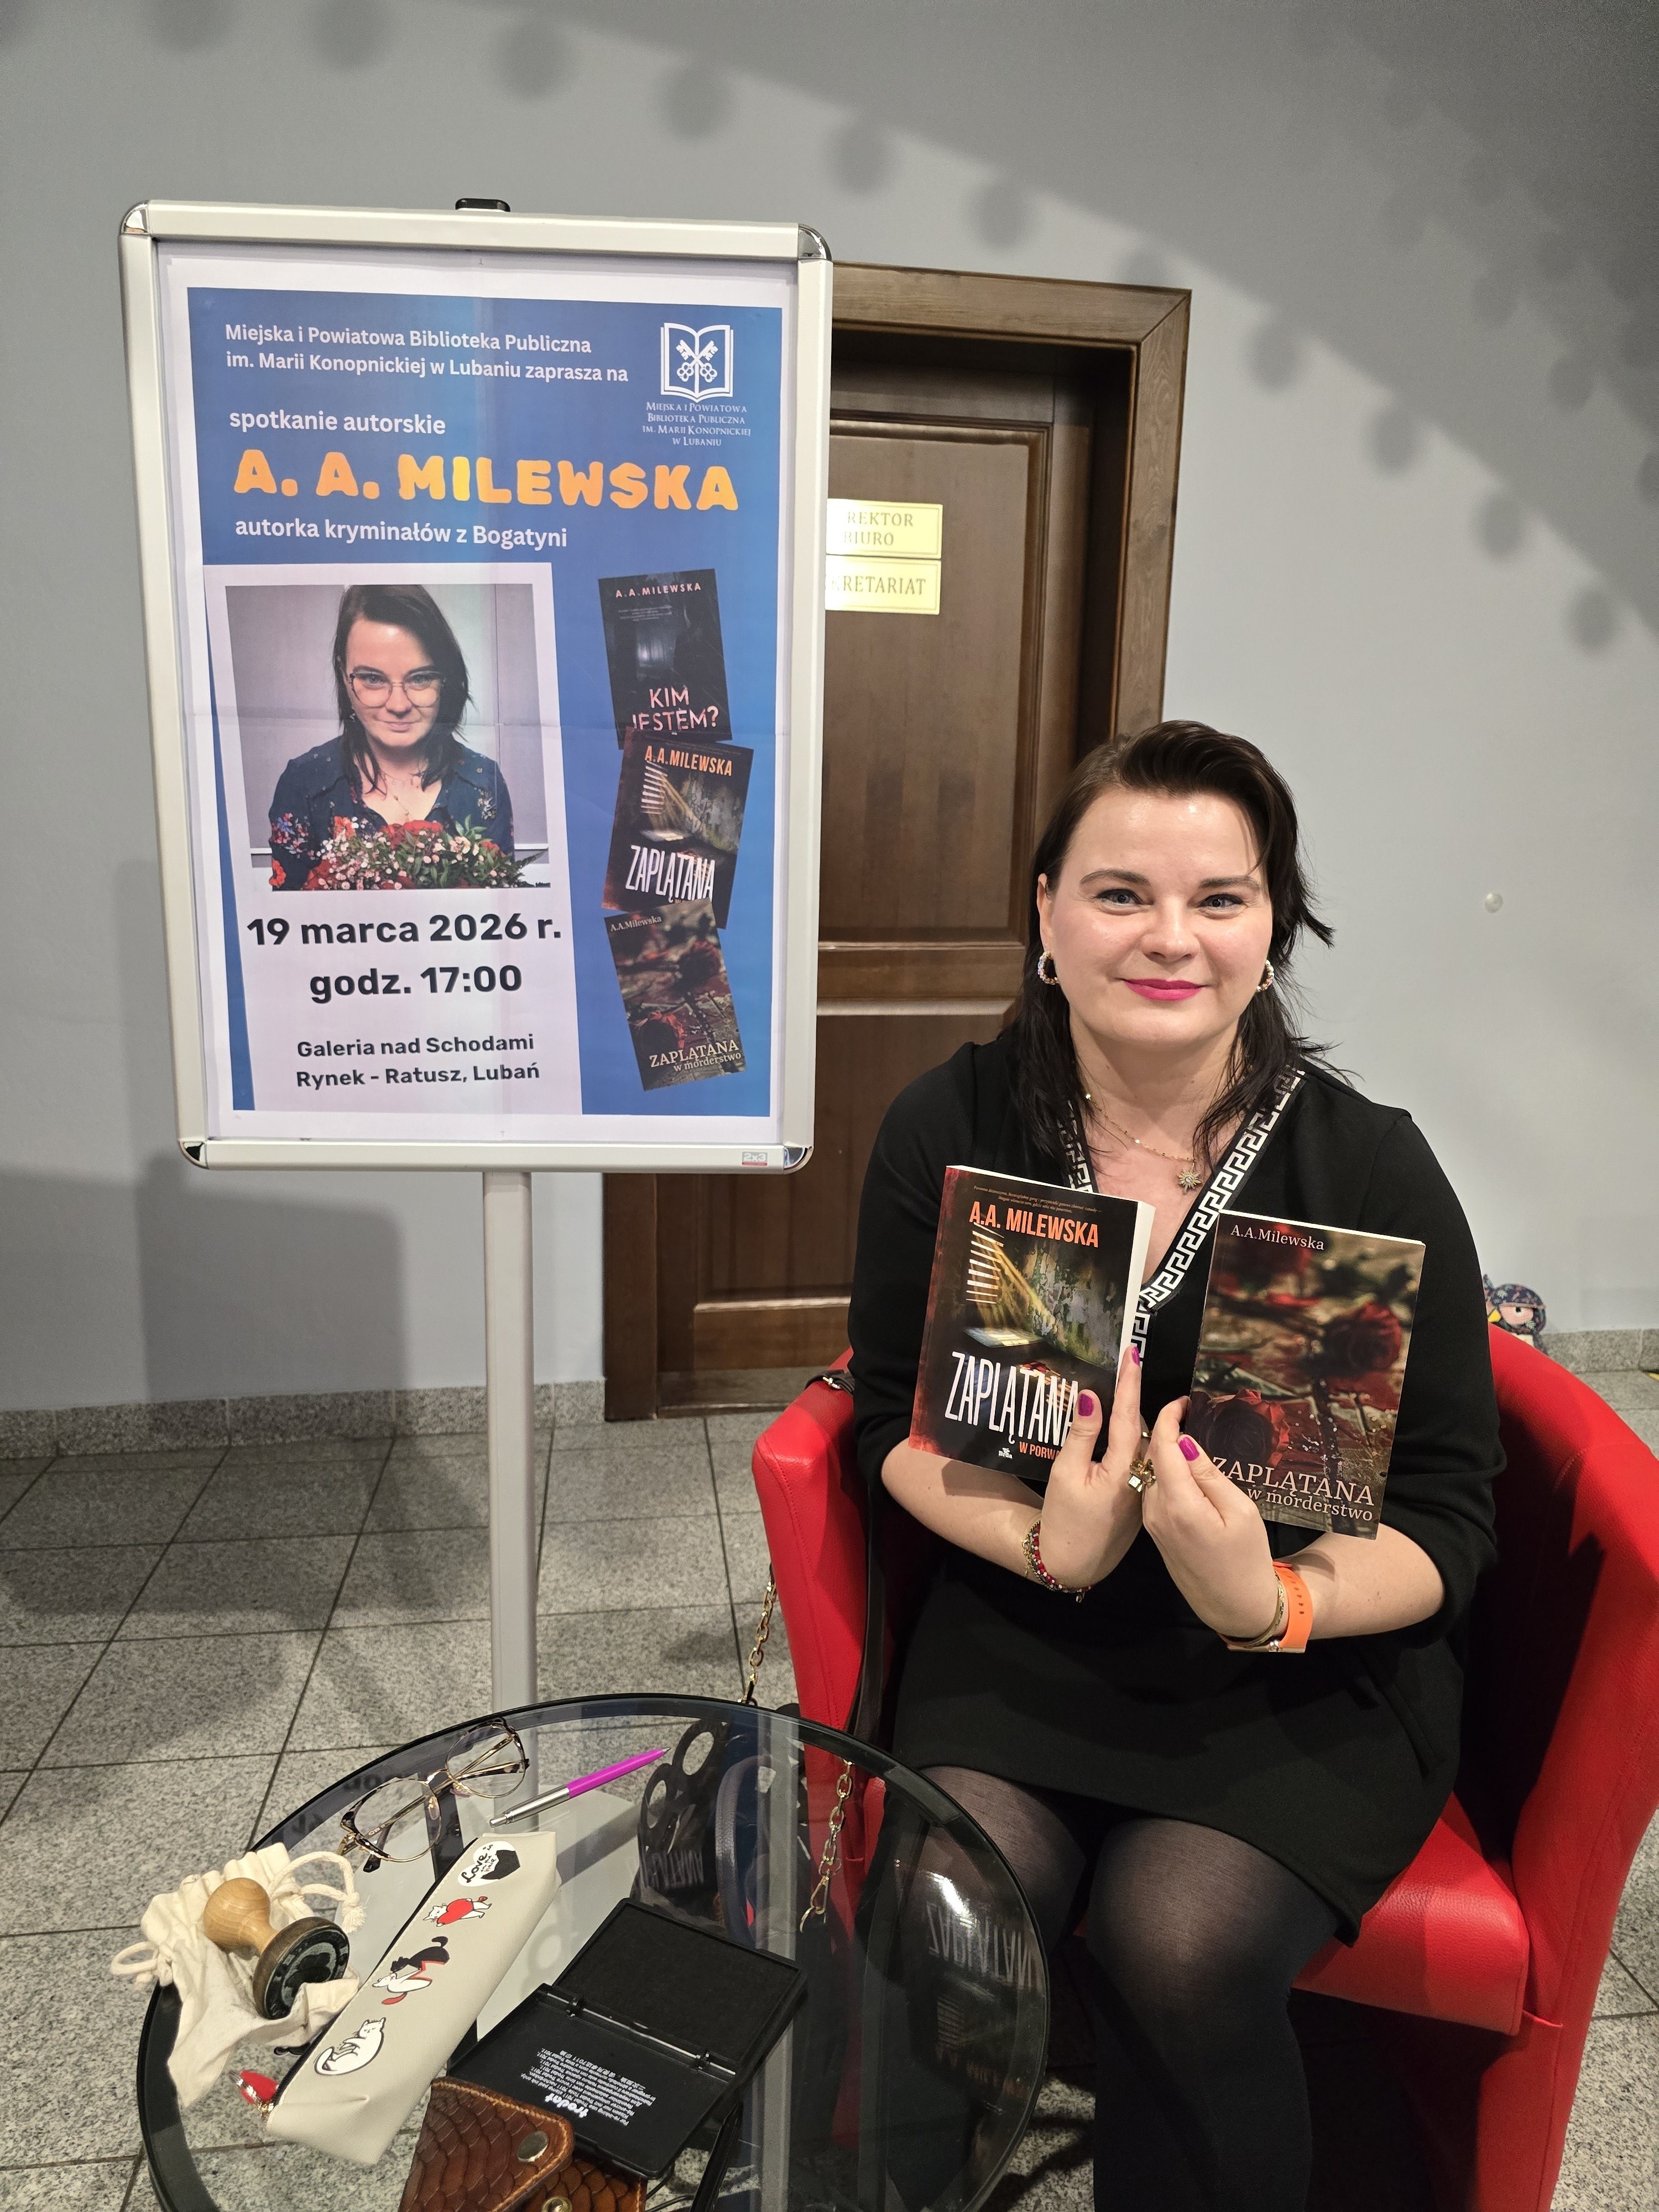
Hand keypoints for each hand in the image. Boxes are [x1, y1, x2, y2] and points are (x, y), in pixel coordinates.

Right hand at [1034, 1345, 1147, 1589]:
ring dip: (1137, 1416)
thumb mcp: (1065, 1473)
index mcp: (1122, 1469)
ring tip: (1131, 1385)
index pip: (1129, 1416)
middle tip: (1133, 1362)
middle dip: (1137, 1394)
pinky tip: (1127, 1426)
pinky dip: (1135, 1439)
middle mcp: (1140, 1476)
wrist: (1074, 1563)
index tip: (1135, 1353)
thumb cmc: (1064, 1517)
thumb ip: (1082, 1434)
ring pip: (1143, 1445)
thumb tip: (1092, 1397)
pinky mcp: (1140, 1499)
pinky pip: (1140, 1461)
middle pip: (1141, 1428)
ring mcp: (1143, 1489)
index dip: (1130, 1383)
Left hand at [1139, 1397, 1282, 1639]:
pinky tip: (1182, 1464)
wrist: (1233, 1607)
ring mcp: (1152, 1523)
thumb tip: (1185, 1442)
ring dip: (1163, 1450)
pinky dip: (1164, 1472)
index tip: (1183, 1400)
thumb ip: (1208, 1474)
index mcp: (1178, 1504)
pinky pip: (1154, 1491)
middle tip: (1188, 1410)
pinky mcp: (1155, 1531)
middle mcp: (1156, 1511)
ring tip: (1187, 1431)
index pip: (1163, 1447)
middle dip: (1164, 1429)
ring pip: (1150, 1474)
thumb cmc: (1246, 1559)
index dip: (1169, 1417)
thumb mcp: (1239, 1512)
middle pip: (1152, 1458)